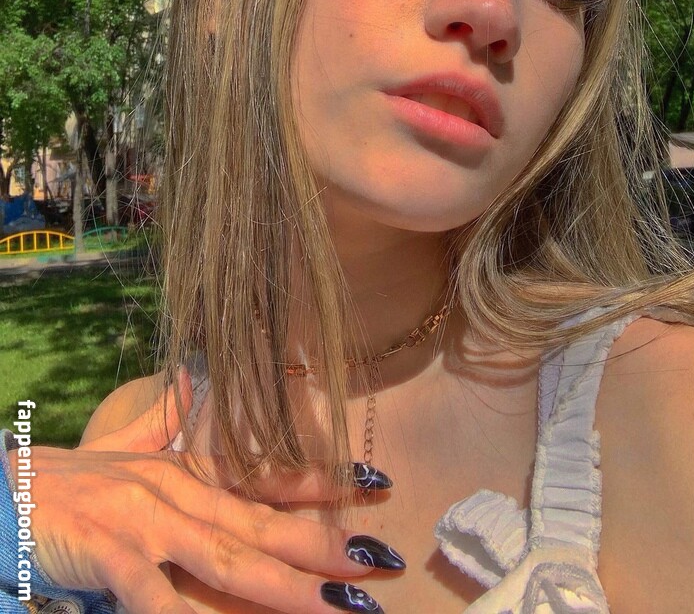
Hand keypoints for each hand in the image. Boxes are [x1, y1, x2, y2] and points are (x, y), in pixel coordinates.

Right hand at [11, 371, 400, 613]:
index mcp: (184, 470)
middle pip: (260, 524)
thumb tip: (195, 380)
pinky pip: (157, 594)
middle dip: (323, 546)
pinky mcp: (110, 552)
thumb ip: (172, 423)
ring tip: (335, 607)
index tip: (371, 486)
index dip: (319, 482)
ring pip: (227, 558)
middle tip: (377, 561)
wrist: (7, 488)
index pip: (263, 474)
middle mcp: (174, 491)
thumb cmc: (69, 481)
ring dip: (284, 587)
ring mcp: (144, 521)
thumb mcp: (130, 448)